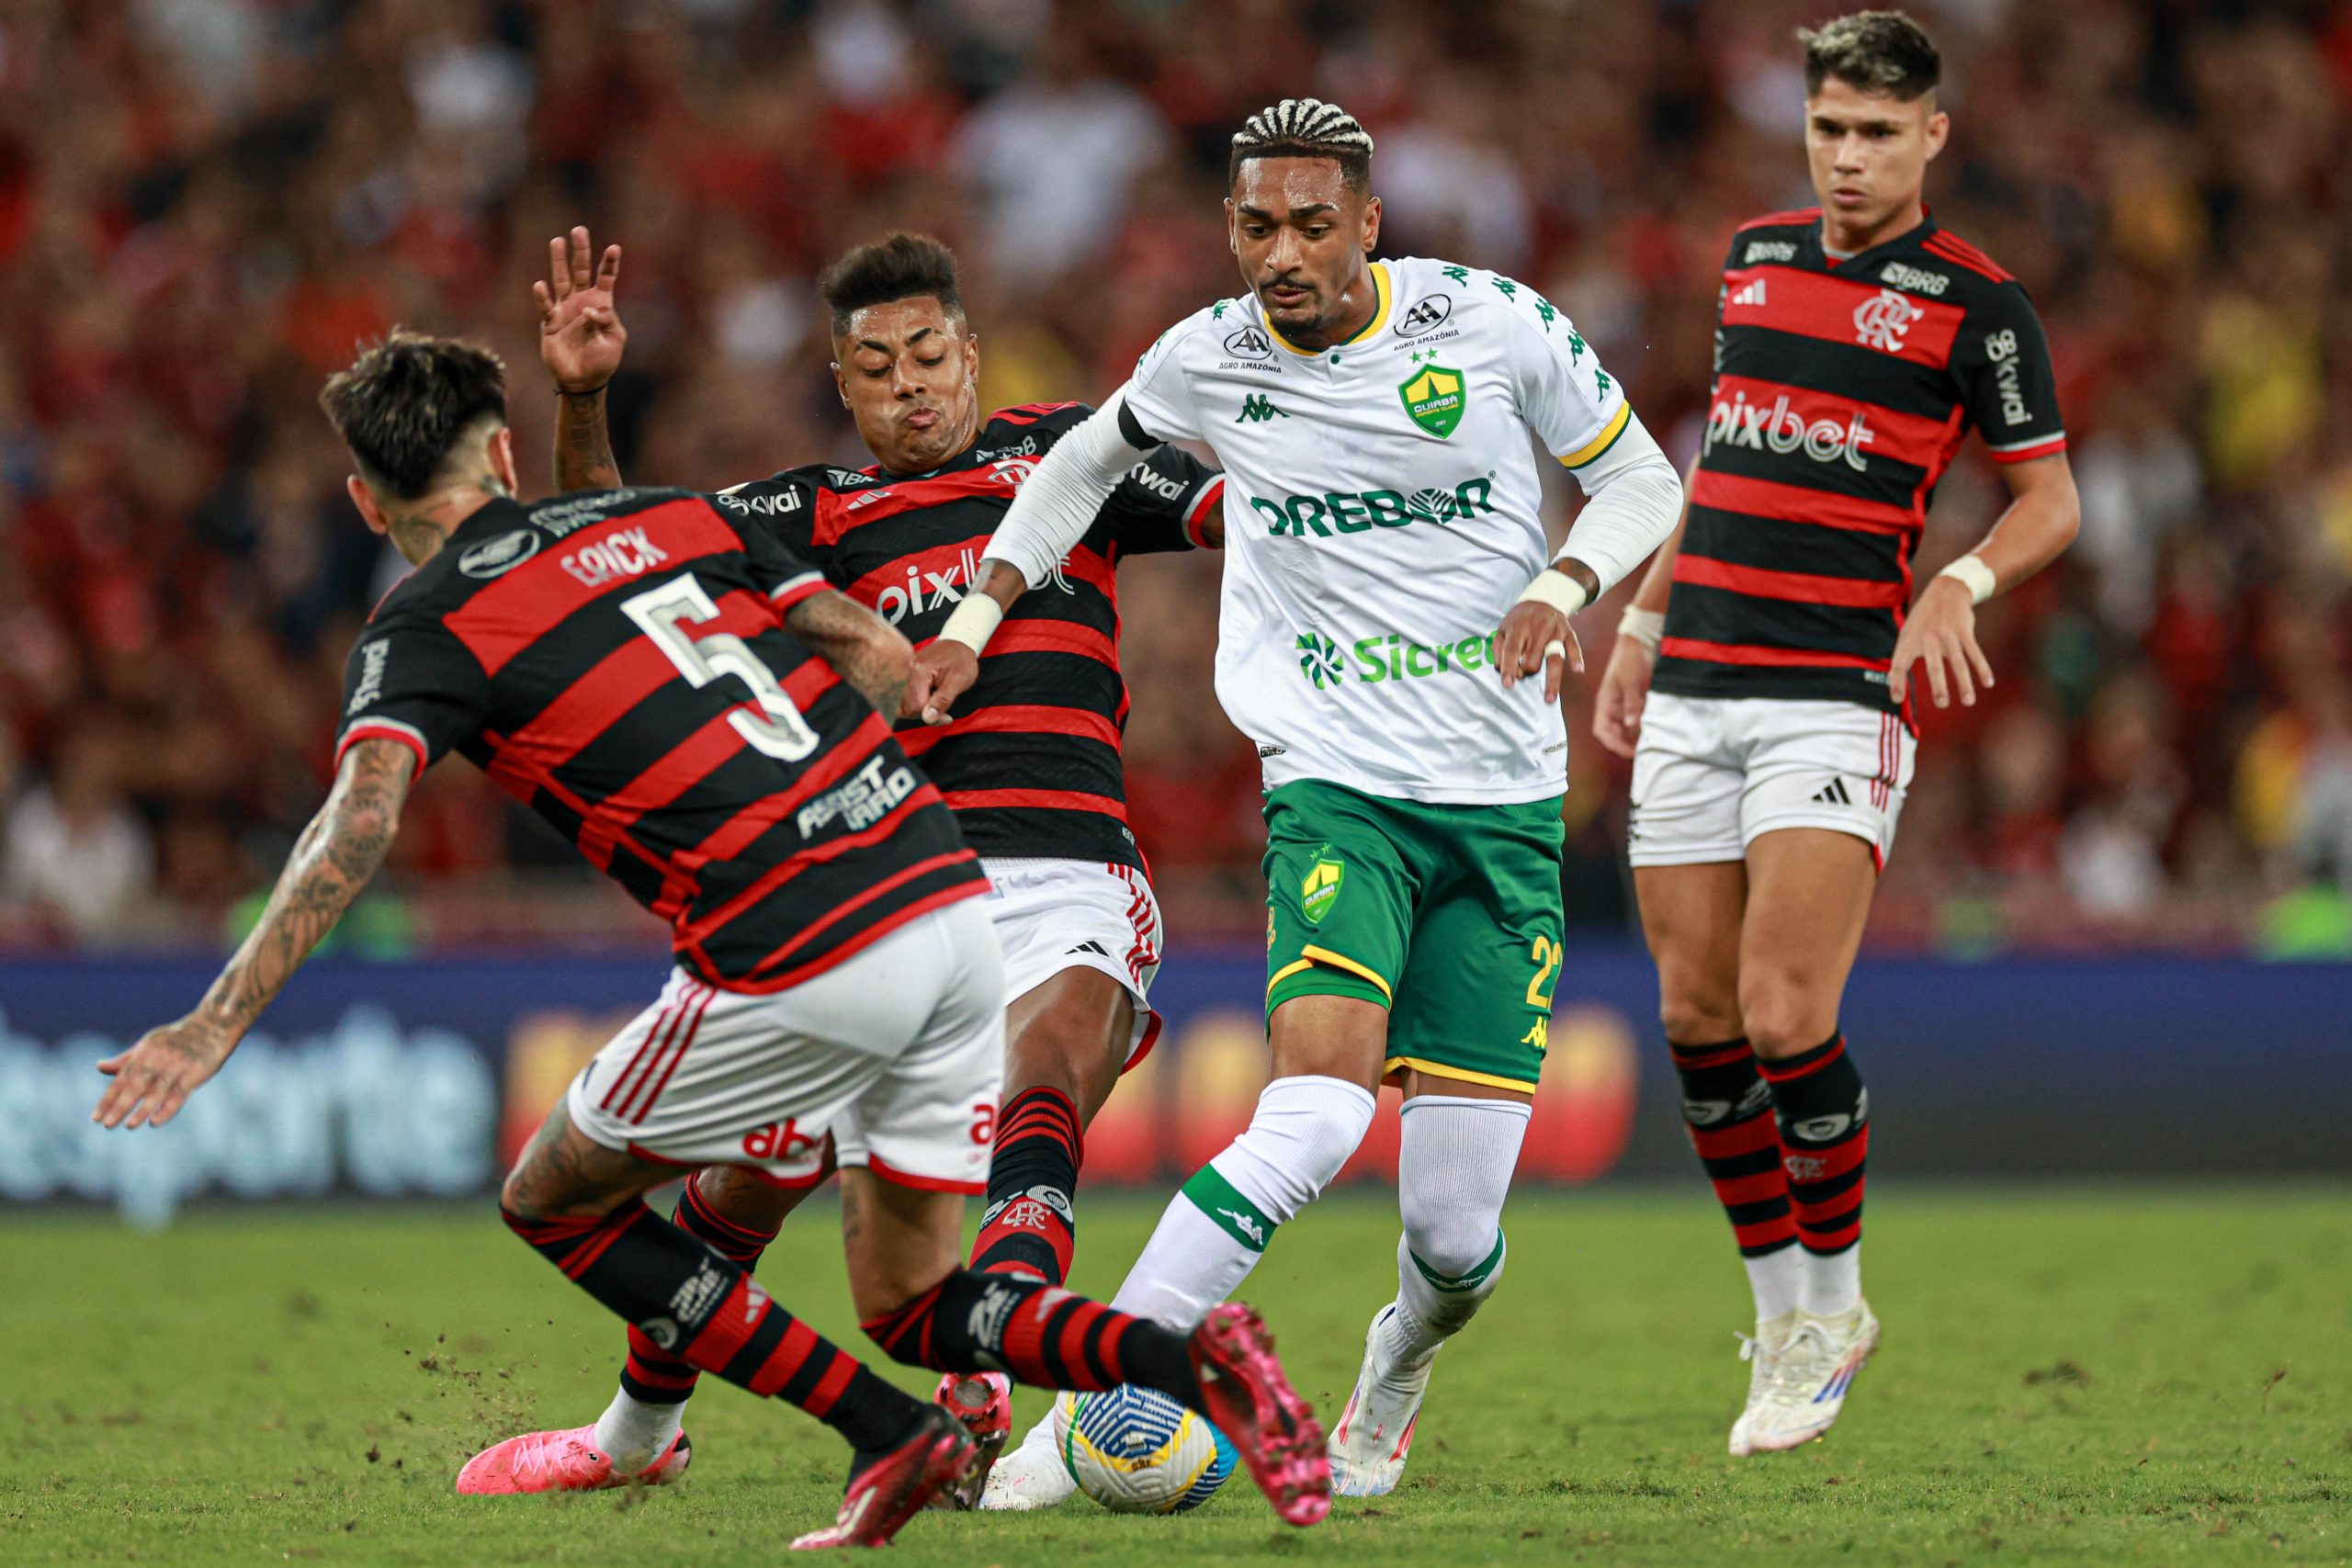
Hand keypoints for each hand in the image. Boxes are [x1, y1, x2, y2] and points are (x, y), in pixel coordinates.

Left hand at [93, 1016, 235, 1128]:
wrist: (214, 1025)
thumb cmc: (178, 1038)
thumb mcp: (149, 1043)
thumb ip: (126, 1059)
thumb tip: (99, 1067)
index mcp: (144, 1052)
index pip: (121, 1079)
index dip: (108, 1099)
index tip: (95, 1117)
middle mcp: (158, 1059)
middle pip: (135, 1086)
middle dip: (120, 1106)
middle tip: (106, 1124)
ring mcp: (177, 1066)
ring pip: (156, 1092)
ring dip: (142, 1110)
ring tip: (128, 1126)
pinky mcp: (195, 1073)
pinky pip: (178, 1094)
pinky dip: (167, 1109)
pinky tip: (155, 1122)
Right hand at [534, 226, 624, 393]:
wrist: (583, 379)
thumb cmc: (603, 360)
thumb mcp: (615, 339)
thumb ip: (607, 320)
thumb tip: (590, 309)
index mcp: (601, 303)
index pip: (605, 278)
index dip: (609, 263)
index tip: (614, 247)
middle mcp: (581, 301)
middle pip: (581, 271)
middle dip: (580, 251)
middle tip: (579, 230)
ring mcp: (564, 309)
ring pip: (561, 280)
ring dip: (559, 262)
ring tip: (557, 241)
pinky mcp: (550, 322)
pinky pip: (546, 307)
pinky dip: (543, 297)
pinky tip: (540, 285)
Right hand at [905, 641, 978, 724]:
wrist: (959, 643)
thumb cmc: (962, 660)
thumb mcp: (959, 681)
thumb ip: (942, 701)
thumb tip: (928, 718)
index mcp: (919, 671)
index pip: (916, 706)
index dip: (932, 716)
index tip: (947, 717)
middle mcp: (907, 670)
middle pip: (906, 706)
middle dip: (925, 714)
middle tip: (943, 712)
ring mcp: (904, 671)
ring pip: (902, 704)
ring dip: (919, 709)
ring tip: (935, 704)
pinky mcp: (905, 674)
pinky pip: (903, 696)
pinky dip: (914, 703)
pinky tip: (927, 701)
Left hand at [1494, 601, 1584, 703]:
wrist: (1543, 599)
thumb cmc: (1519, 620)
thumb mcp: (1503, 628)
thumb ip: (1498, 649)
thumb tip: (1500, 670)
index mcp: (1519, 627)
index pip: (1512, 650)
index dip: (1509, 668)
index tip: (1508, 685)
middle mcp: (1538, 629)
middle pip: (1532, 661)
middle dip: (1526, 672)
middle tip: (1523, 671)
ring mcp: (1555, 631)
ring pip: (1554, 660)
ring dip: (1551, 682)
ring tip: (1549, 700)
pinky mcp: (1569, 633)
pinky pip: (1574, 647)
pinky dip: (1577, 658)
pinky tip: (1578, 670)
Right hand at [1591, 634, 1654, 758]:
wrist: (1640, 640)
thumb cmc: (1630, 658)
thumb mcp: (1631, 681)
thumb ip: (1631, 704)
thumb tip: (1630, 726)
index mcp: (1605, 702)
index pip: (1602, 731)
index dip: (1614, 745)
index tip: (1631, 753)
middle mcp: (1613, 707)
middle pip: (1615, 734)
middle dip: (1628, 746)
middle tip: (1646, 752)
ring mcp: (1625, 704)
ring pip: (1628, 729)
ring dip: (1637, 738)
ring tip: (1653, 744)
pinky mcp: (1637, 701)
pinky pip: (1638, 720)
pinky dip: (1645, 727)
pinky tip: (1656, 731)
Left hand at [1888, 575, 1994, 709]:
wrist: (1946, 590)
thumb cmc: (1922, 619)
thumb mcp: (1907, 632)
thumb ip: (1901, 657)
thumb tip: (1891, 682)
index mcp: (1909, 641)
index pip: (1899, 664)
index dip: (1896, 681)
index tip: (1896, 699)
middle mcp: (1928, 639)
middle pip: (1934, 666)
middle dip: (1939, 686)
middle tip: (1942, 704)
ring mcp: (1948, 635)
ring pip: (1957, 662)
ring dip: (1964, 682)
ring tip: (1968, 701)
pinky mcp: (1964, 632)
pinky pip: (1974, 652)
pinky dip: (1982, 667)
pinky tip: (1988, 683)